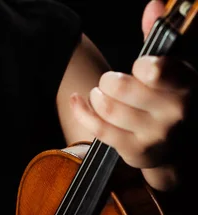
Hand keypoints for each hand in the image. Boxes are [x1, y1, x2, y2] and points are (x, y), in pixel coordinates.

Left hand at [70, 0, 197, 189]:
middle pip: (123, 88)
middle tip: (110, 82)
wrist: (173, 144)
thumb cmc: (166, 97)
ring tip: (100, 94)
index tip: (139, 68)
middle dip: (108, 81)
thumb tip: (153, 5)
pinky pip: (99, 129)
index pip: (155, 71)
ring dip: (96, 96)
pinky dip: (82, 111)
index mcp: (185, 84)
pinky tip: (78, 101)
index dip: (139, 66)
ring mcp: (155, 134)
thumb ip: (157, 36)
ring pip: (109, 109)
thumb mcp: (169, 66)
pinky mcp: (135, 151)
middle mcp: (174, 112)